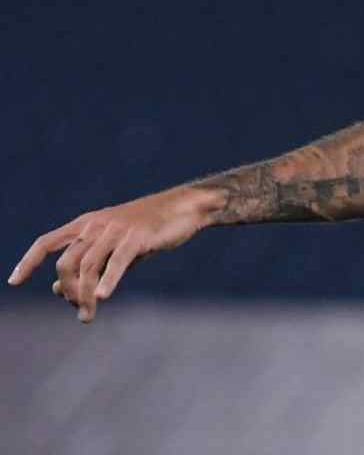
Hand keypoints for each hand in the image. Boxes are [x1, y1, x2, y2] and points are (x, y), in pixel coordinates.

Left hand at [7, 186, 207, 322]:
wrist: (185, 207)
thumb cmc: (148, 228)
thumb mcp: (113, 247)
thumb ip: (88, 266)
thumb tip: (59, 292)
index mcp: (86, 223)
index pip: (47, 242)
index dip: (28, 262)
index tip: (14, 282)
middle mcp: (96, 225)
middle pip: (66, 262)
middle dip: (68, 290)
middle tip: (79, 310)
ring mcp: (116, 230)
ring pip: (88, 266)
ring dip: (84, 295)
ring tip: (87, 316)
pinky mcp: (137, 238)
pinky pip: (117, 262)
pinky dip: (107, 280)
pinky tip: (102, 297)